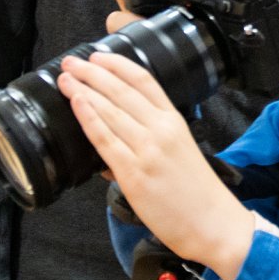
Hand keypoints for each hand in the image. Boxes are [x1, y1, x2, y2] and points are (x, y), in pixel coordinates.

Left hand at [57, 53, 254, 279]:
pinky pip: (105, 138)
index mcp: (175, 121)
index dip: (118, 64)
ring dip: (84, 89)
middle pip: (122, 90)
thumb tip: (116, 140)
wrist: (213, 223)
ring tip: (65, 79)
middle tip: (71, 62)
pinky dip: (88, 117)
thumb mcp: (181, 152)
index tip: (98, 55)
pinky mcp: (134, 173)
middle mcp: (162, 130)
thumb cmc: (197, 193)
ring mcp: (147, 150)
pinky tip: (76, 103)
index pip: (145, 81)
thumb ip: (152, 140)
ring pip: (110, 110)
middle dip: (92, 72)